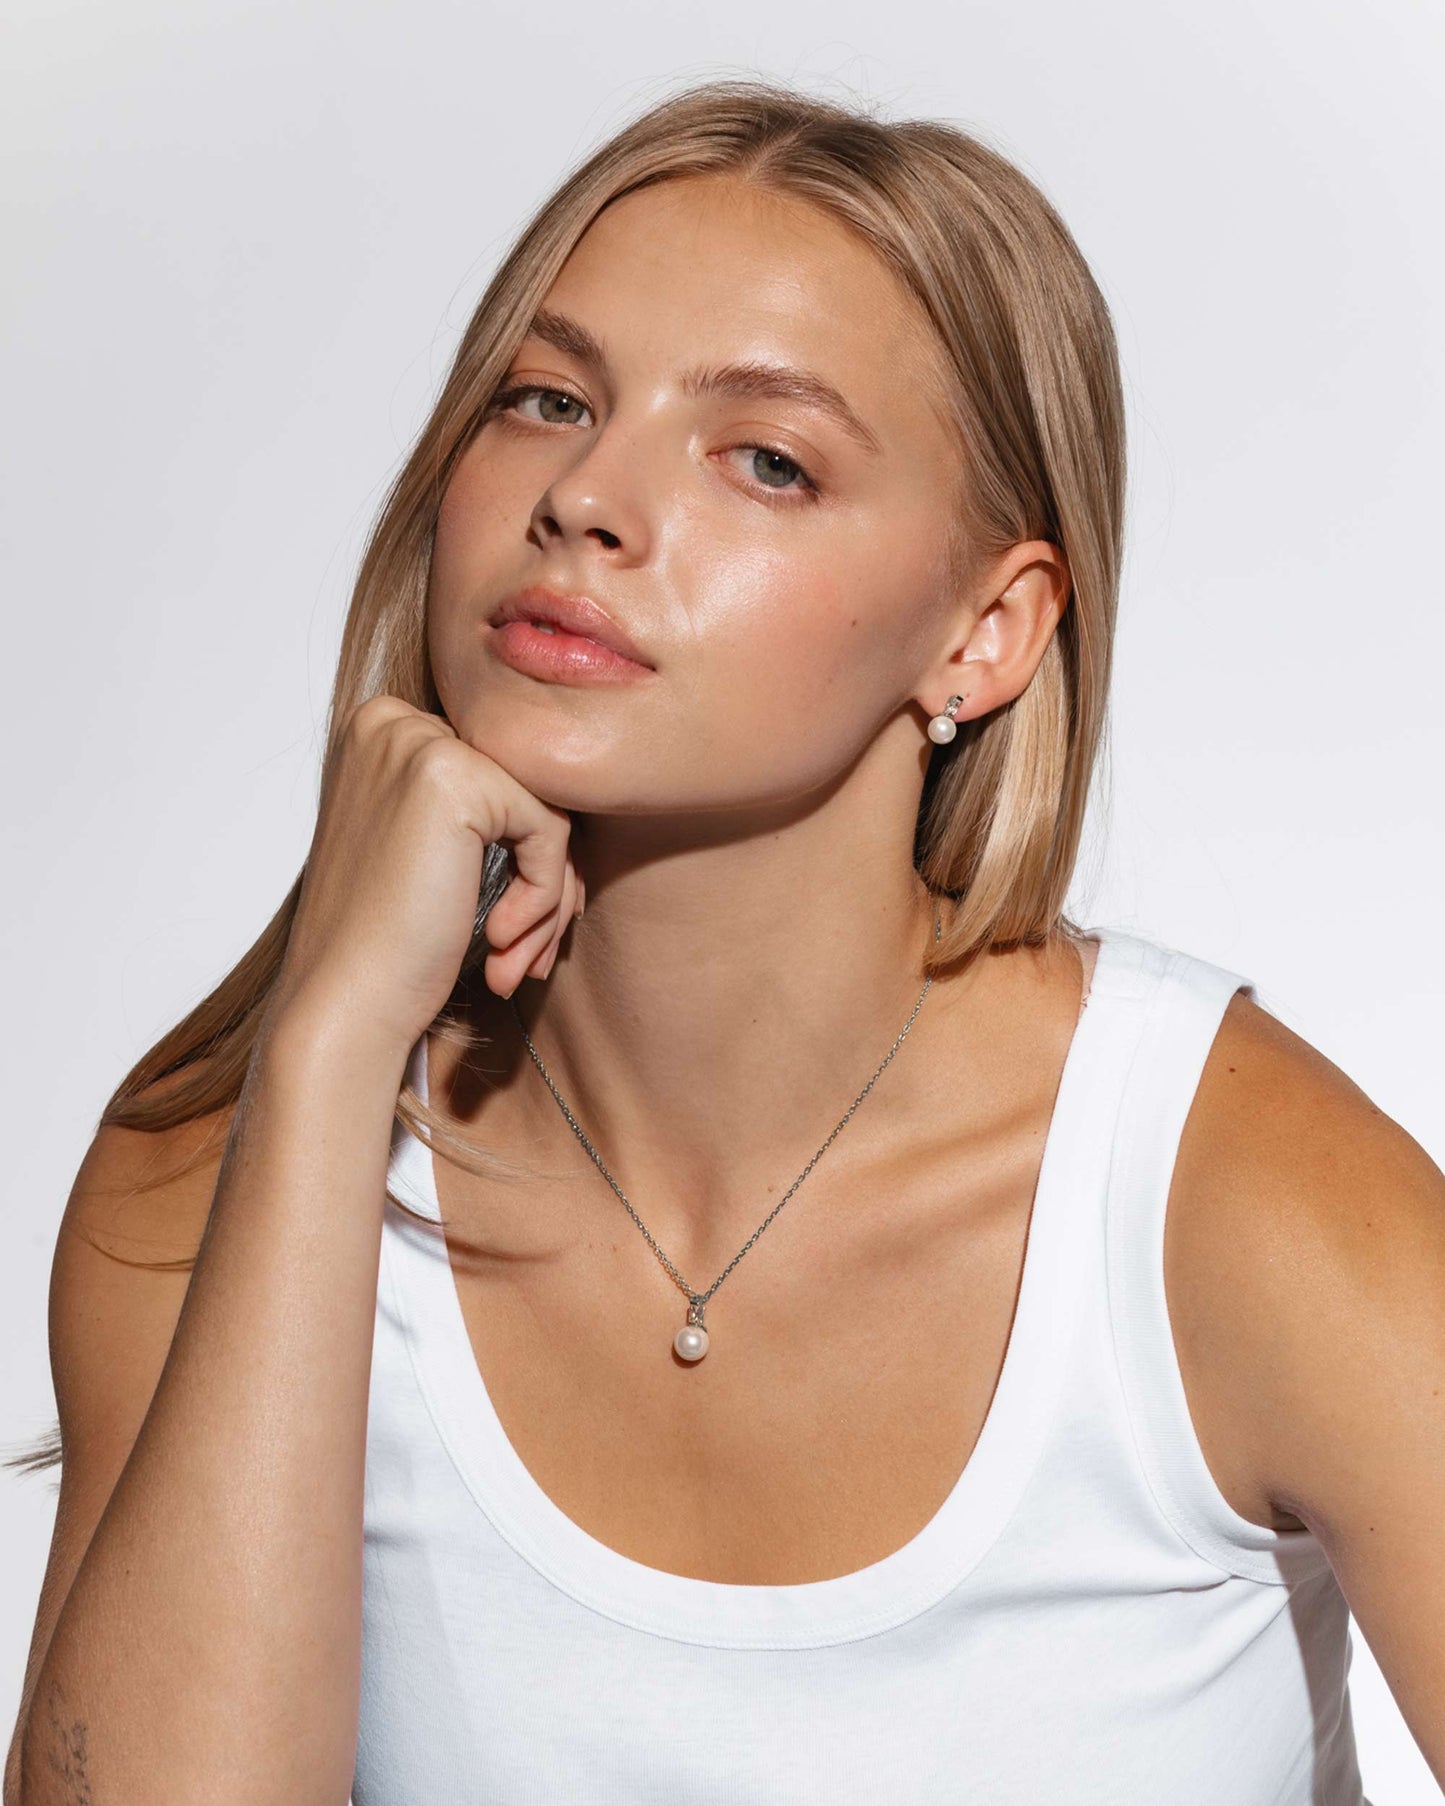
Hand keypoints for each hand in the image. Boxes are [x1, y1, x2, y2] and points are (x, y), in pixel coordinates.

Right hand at [266, 695, 583, 1056]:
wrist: (345, 1002)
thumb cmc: (387, 943)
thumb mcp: (430, 851)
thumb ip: (482, 806)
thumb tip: (577, 795)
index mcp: (380, 731)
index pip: (497, 773)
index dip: (523, 851)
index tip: (520, 925)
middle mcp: (392, 722)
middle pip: (524, 786)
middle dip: (545, 876)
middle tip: (528, 952)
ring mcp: (418, 743)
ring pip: (545, 808)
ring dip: (550, 895)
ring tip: (518, 960)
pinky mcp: (454, 779)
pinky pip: (549, 829)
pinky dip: (544, 893)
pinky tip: (501, 941)